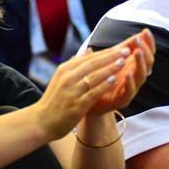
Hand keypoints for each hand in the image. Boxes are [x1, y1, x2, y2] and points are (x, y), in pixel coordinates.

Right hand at [34, 32, 148, 138]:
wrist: (42, 121)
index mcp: (65, 69)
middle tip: (126, 50)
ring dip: (109, 68)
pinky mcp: (76, 104)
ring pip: (94, 76)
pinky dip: (104, 85)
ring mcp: (72, 90)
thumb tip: (89, 50)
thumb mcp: (61, 78)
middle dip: (110, 56)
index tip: (120, 47)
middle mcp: (68, 77)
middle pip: (93, 64)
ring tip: (123, 62)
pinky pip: (93, 92)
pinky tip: (114, 80)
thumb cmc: (54, 100)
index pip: (89, 57)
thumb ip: (75, 64)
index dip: (105, 52)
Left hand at [88, 28, 154, 114]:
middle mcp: (134, 77)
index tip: (145, 31)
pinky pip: (129, 91)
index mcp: (133, 66)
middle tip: (138, 39)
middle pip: (147, 63)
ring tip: (137, 52)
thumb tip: (133, 35)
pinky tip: (128, 74)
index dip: (148, 43)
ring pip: (141, 76)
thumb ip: (120, 50)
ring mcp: (130, 89)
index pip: (146, 53)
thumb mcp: (110, 61)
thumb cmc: (101, 79)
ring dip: (140, 63)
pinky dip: (130, 83)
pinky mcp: (122, 100)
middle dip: (145, 50)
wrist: (88, 102)